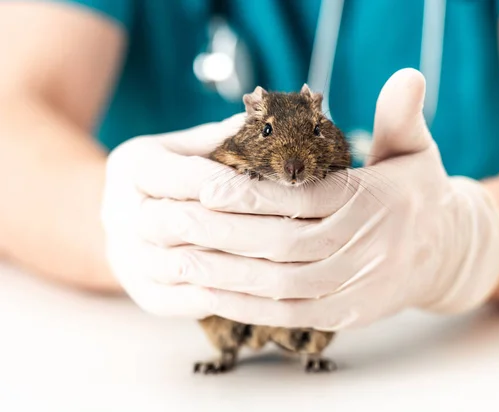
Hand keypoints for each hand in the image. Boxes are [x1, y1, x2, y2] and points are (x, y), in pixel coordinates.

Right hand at [100, 112, 353, 317]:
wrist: (127, 220)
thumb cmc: (170, 177)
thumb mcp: (186, 146)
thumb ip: (222, 137)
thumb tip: (269, 123)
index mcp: (133, 166)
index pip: (184, 175)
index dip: (231, 184)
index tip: (278, 187)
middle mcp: (122, 213)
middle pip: (181, 223)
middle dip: (241, 227)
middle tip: (294, 230)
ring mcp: (129, 257)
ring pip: (184, 267)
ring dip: (238, 266)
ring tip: (285, 263)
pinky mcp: (144, 292)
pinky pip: (184, 301)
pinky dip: (225, 298)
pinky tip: (264, 292)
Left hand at [192, 69, 498, 329]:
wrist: (445, 253)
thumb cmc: (417, 195)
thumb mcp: (415, 150)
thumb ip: (400, 116)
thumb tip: (407, 75)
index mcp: (377, 201)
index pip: (307, 198)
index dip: (255, 195)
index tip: (206, 187)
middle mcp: (369, 247)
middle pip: (288, 245)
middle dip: (227, 236)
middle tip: (175, 225)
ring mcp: (360, 286)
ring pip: (286, 285)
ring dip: (229, 276)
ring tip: (181, 260)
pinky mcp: (350, 315)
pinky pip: (294, 314)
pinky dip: (250, 306)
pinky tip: (214, 293)